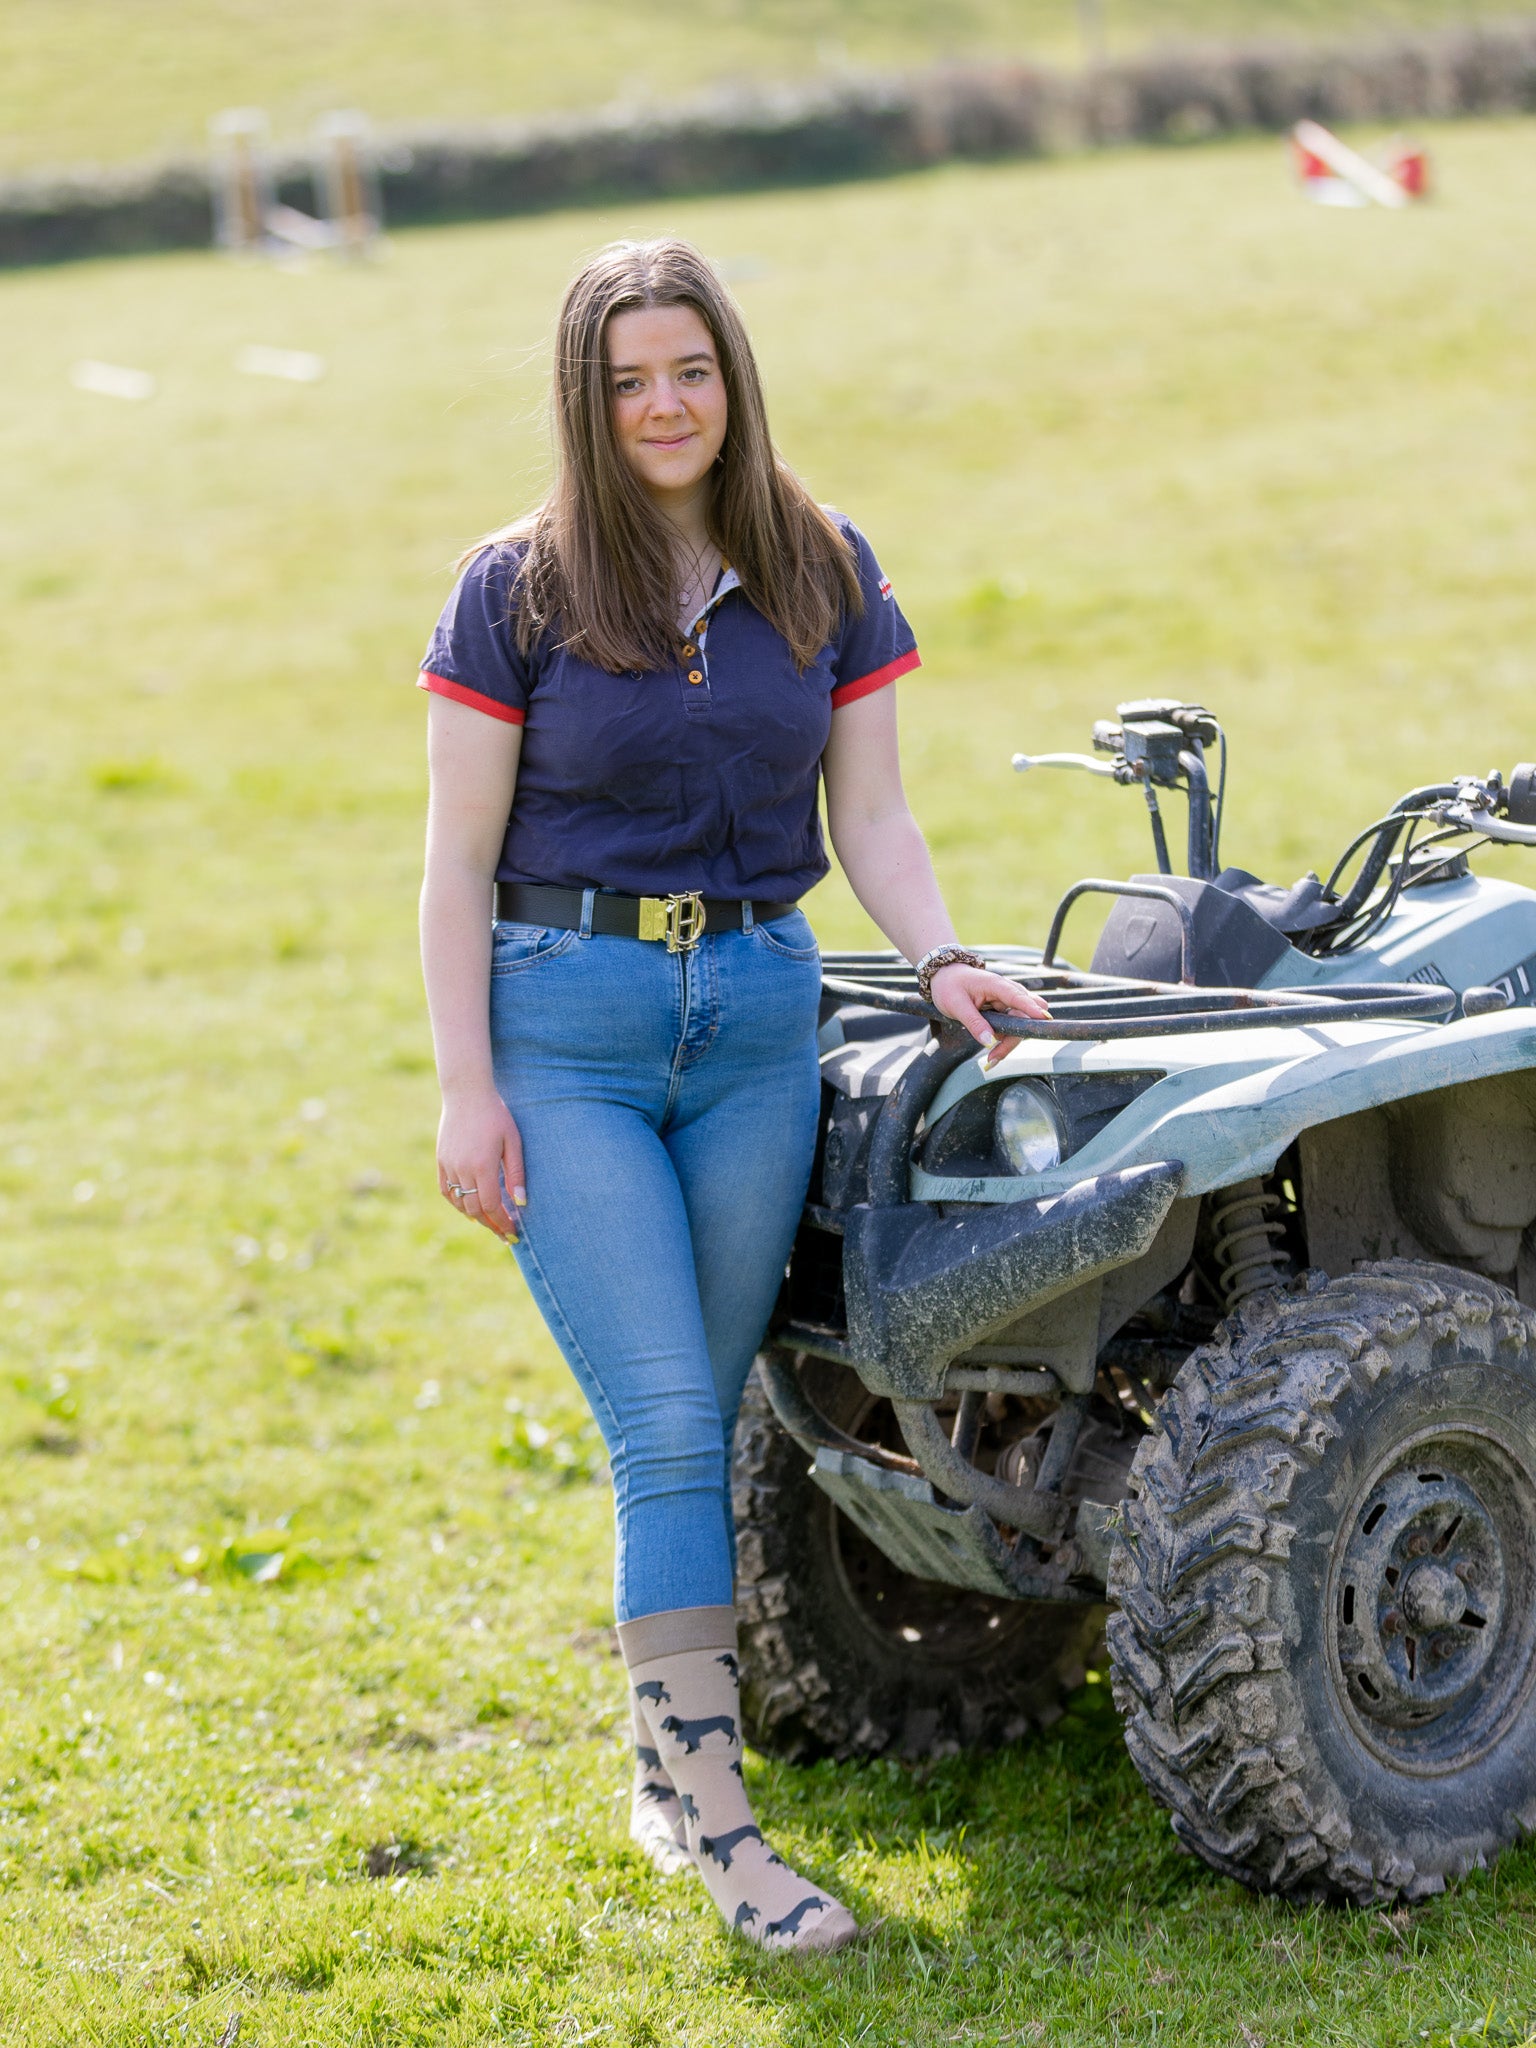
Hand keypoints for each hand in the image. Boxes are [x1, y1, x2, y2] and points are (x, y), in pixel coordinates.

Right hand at [438, 1088, 525, 1240]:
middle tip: (505, 1235)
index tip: (513, 1233)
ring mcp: (448, 1165)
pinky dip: (457, 1203)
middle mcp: (462, 1169)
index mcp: (482, 1166)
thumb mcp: (513, 1142)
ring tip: (490, 1223)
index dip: (503, 1223)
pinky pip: (445, 1190)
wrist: (466, 1093)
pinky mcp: (441, 1160)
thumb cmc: (495, 1115)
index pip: (492, 1206)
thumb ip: (516, 1173)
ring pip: (459, 1202)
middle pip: (475, 1209)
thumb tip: (521, 1202)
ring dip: (474, 1216)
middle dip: (491, 1225)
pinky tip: (468, 1208)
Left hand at [928, 963, 1050, 1069]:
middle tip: (994, 1057)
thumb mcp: (956, 1005)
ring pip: (1020, 1023)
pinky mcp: (1006, 1008)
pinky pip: (1013, 1025)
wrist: (945, 977)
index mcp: (996, 985)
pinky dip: (1006, 1039)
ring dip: (1009, 1042)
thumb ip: (974, 1023)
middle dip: (1014, 1038)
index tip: (1045, 1020)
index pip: (1018, 997)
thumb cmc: (950, 986)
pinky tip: (994, 1050)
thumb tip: (989, 1042)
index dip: (1032, 1009)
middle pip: (1024, 1016)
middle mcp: (1007, 991)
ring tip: (991, 1058)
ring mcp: (1008, 1000)